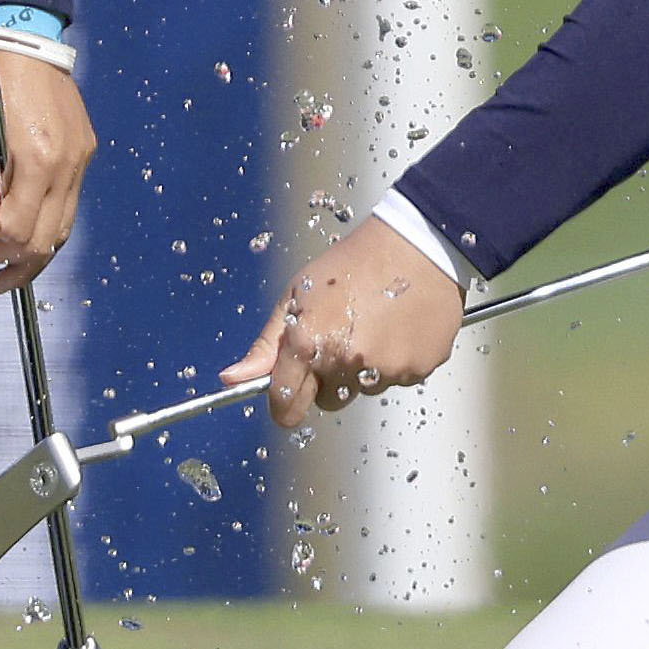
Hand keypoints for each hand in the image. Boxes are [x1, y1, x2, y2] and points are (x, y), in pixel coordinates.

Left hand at [0, 46, 95, 292]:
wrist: (25, 39)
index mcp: (37, 159)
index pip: (19, 229)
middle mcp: (67, 164)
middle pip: (47, 236)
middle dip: (15, 262)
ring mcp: (81, 157)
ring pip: (64, 223)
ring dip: (35, 250)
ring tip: (8, 264)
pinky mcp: (85, 148)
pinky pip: (70, 200)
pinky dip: (49, 221)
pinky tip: (28, 223)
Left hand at [227, 215, 465, 432]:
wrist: (417, 244)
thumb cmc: (354, 262)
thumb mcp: (297, 294)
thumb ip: (267, 344)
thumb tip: (230, 379)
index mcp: (309, 342)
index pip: (285, 405)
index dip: (284, 402)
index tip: (289, 397)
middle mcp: (345, 361)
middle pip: (327, 400)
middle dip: (329, 379)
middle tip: (343, 337)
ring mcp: (385, 368)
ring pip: (365, 389)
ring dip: (366, 368)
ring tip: (376, 323)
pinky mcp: (418, 368)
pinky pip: (399, 379)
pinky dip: (398, 360)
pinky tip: (400, 326)